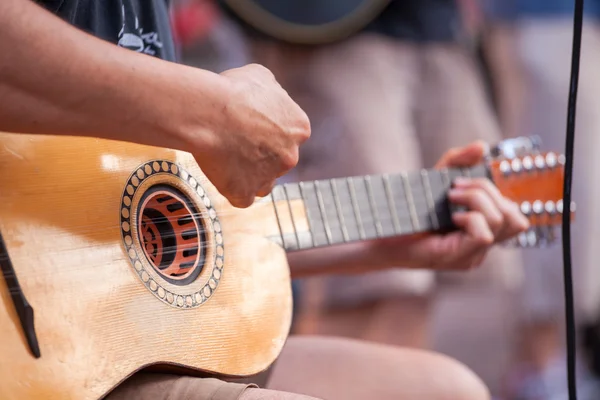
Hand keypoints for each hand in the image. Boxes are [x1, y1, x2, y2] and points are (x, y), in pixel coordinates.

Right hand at [196, 64, 309, 207]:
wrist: (209, 113)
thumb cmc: (233, 90)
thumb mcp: (261, 76)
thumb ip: (273, 93)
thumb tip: (271, 97)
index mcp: (299, 128)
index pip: (289, 135)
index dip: (268, 132)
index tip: (250, 127)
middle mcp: (291, 156)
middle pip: (278, 160)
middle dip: (260, 154)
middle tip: (234, 140)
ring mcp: (269, 177)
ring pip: (263, 182)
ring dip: (250, 174)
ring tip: (227, 158)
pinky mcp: (245, 193)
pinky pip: (242, 197)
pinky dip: (232, 188)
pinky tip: (221, 173)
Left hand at [372, 141, 528, 270]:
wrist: (377, 232)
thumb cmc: (405, 211)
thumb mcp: (434, 180)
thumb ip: (457, 162)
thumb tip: (481, 146)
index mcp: (480, 232)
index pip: (515, 217)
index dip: (495, 193)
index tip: (459, 183)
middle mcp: (480, 249)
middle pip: (515, 219)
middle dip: (487, 192)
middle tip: (454, 190)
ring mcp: (471, 256)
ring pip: (501, 222)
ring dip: (478, 200)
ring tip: (450, 200)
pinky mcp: (457, 258)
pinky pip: (483, 235)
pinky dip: (470, 217)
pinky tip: (450, 216)